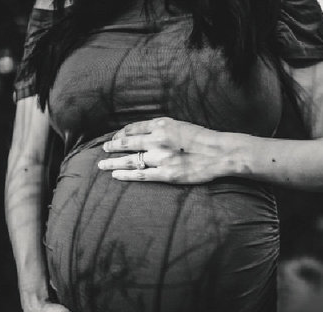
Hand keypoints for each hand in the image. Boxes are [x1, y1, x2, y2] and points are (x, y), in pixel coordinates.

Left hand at [99, 118, 226, 183]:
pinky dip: (126, 175)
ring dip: (113, 162)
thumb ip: (162, 127)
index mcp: (161, 125)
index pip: (134, 128)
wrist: (220, 153)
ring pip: (130, 160)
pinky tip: (116, 175)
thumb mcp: (181, 124)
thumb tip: (145, 132)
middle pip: (127, 143)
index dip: (121, 133)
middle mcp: (157, 140)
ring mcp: (160, 158)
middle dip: (112, 146)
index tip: (116, 137)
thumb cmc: (203, 138)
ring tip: (102, 166)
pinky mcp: (166, 174)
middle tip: (104, 149)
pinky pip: (141, 175)